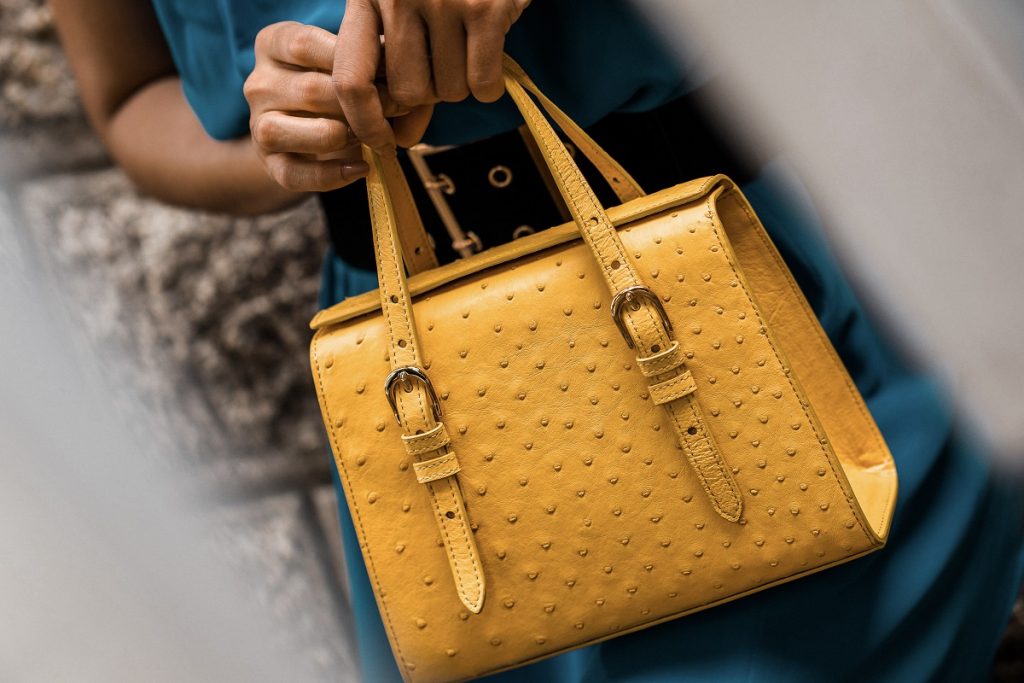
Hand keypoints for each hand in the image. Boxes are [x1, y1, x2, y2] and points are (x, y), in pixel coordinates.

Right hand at [244, 21, 407, 191]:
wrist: (311, 123)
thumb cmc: (335, 81)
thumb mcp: (343, 59)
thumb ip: (362, 57)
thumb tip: (395, 66)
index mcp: (273, 45)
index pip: (305, 45)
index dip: (351, 62)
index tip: (389, 75)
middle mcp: (258, 83)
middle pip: (309, 92)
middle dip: (359, 105)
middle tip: (397, 110)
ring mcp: (258, 124)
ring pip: (288, 132)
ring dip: (338, 137)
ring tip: (369, 137)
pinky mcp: (269, 162)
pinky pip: (293, 174)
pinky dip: (330, 176)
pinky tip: (362, 168)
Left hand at [333, 0, 530, 154]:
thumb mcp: (407, 20)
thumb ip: (397, 80)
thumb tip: (397, 143)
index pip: (350, 79)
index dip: (364, 121)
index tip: (380, 142)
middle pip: (406, 92)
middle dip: (429, 93)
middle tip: (441, 64)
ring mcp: (441, 0)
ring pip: (447, 90)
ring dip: (461, 83)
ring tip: (466, 45)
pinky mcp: (485, 9)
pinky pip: (482, 84)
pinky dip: (489, 85)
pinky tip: (489, 53)